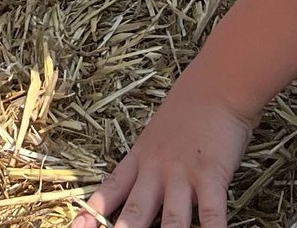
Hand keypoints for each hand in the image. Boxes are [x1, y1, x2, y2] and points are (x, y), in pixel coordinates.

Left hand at [77, 77, 252, 227]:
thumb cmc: (189, 106)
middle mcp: (157, 171)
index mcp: (141, 159)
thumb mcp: (157, 131)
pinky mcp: (212, 177)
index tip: (78, 227)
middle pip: (134, 212)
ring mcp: (183, 176)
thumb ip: (147, 158)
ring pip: (170, 220)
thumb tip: (140, 178)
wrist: (218, 83)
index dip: (93, 212)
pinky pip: (211, 214)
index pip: (111, 190)